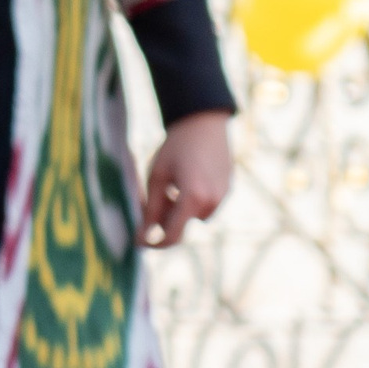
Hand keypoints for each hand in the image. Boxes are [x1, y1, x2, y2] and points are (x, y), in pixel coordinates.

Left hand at [140, 112, 232, 247]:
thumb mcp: (156, 178)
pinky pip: (205, 205)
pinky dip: (194, 199)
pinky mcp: (228, 191)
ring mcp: (223, 198)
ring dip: (181, 208)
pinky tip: (190, 177)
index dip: (154, 243)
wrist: (203, 123)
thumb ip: (150, 210)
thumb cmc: (175, 148)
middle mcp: (212, 202)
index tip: (140, 242)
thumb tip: (141, 238)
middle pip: (182, 224)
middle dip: (165, 218)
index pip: (173, 236)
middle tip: (155, 195)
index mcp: (192, 198)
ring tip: (174, 182)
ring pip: (193, 216)